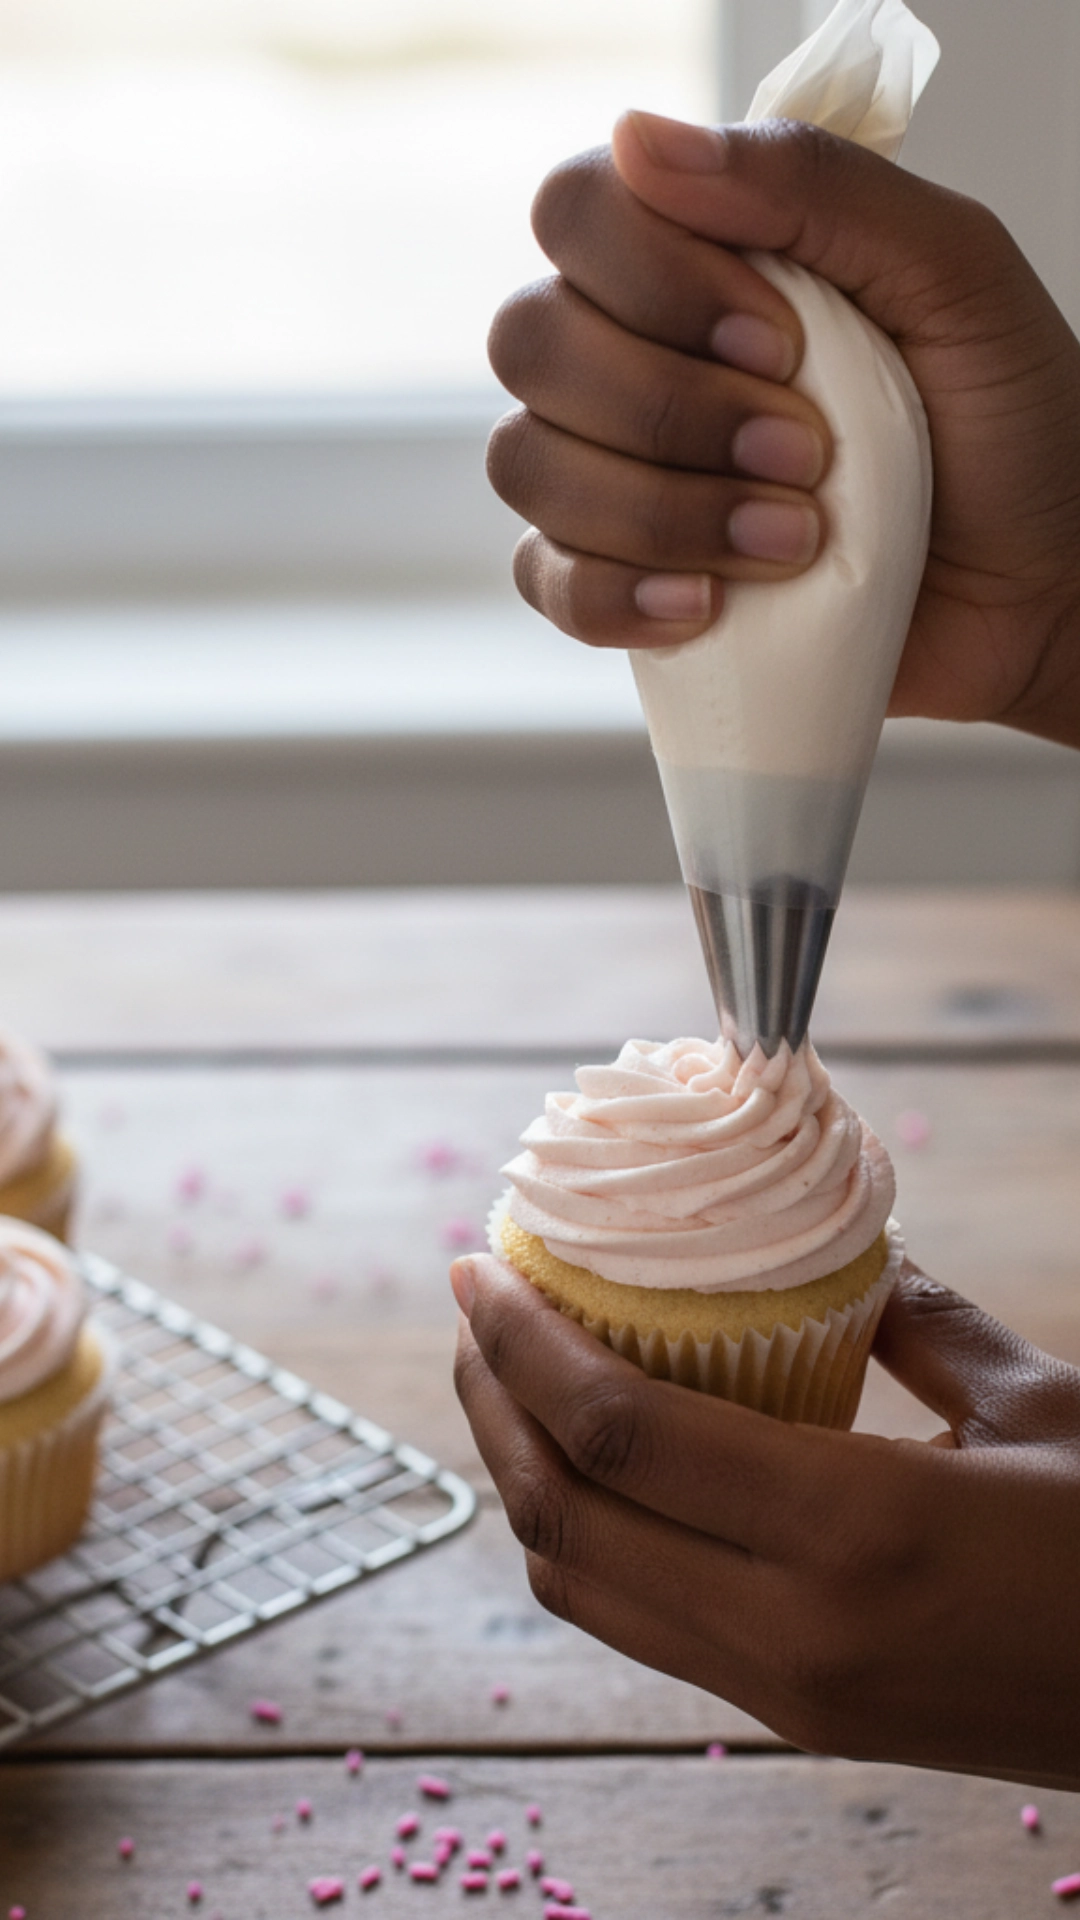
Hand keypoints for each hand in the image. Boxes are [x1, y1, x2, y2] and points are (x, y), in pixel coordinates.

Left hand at [452, 1253, 1079, 1788]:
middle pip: (565, 1514)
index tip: (476, 1268)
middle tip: (474, 1310)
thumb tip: (826, 1251)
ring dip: (519, 1476)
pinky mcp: (795, 1720)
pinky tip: (591, 1469)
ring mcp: (785, 1692)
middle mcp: (792, 1631)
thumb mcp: (1039, 1405)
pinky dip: (582, 1538)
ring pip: (582, 1586)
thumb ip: (915, 1320)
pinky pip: (639, 1625)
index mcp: (855, 1532)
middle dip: (489, 1401)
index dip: (522, 1344)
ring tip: (508, 1379)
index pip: (620, 1432)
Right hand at [487, 112, 1079, 747]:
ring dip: (660, 509)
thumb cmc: (1013, 427)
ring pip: (528, 463)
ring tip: (790, 542)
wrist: (1043, 588)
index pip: (578, 211)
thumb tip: (641, 137)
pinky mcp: (623, 582)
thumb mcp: (953, 272)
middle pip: (531, 341)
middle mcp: (638, 351)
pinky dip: (617, 594)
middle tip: (803, 452)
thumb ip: (816, 186)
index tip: (780, 341)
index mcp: (705, 256)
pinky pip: (547, 581)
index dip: (656, 279)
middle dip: (669, 408)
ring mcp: (618, 473)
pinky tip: (708, 604)